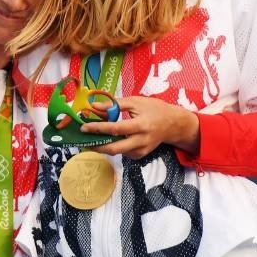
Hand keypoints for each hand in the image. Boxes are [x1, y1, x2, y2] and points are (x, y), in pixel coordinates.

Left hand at [80, 96, 199, 158]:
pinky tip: (109, 140)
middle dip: (97, 146)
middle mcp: (141, 140)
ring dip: (103, 147)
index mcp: (141, 125)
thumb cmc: (154, 109)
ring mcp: (141, 150)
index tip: (84, 128)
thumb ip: (115, 104)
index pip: (116, 128)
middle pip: (115, 148)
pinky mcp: (141, 155)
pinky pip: (123, 153)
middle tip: (84, 141)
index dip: (99, 128)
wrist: (173, 124)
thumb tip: (95, 107)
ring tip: (91, 139)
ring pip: (118, 152)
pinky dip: (114, 147)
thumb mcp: (136, 102)